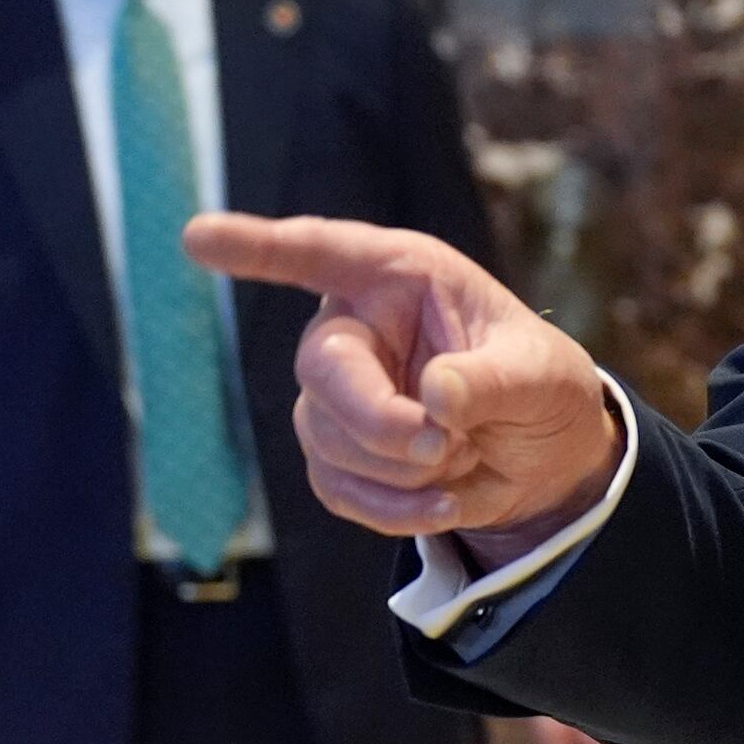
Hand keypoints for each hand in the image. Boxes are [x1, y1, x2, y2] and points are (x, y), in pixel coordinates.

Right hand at [183, 213, 621, 563]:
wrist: (544, 457)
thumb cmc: (541, 387)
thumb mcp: (542, 376)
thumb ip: (493, 381)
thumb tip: (436, 397)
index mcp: (401, 277)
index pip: (320, 252)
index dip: (258, 247)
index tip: (198, 236)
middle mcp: (357, 327)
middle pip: (322, 371)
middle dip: (380, 422)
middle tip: (445, 446)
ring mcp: (336, 393)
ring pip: (326, 438)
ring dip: (402, 470)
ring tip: (465, 460)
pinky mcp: (336, 453)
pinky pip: (337, 487)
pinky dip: (394, 508)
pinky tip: (445, 502)